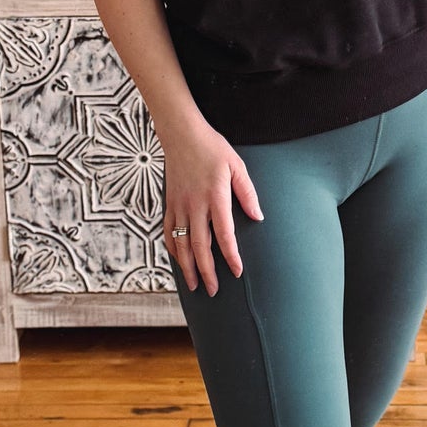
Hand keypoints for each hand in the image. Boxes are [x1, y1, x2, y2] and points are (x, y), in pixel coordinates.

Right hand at [160, 120, 263, 295]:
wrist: (181, 135)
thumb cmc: (212, 148)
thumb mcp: (237, 166)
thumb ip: (247, 193)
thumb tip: (257, 217)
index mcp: (214, 196)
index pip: (223, 234)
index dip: (230, 256)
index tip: (237, 271)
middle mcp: (194, 205)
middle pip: (199, 246)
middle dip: (206, 272)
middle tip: (213, 291)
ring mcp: (178, 206)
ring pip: (180, 244)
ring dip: (187, 267)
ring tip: (194, 285)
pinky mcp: (169, 204)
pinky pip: (168, 232)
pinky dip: (173, 250)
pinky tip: (179, 261)